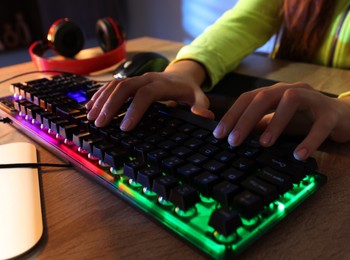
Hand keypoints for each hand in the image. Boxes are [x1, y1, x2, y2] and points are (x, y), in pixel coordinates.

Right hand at [86, 60, 211, 129]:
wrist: (182, 75)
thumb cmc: (189, 91)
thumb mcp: (200, 98)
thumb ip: (201, 107)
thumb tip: (203, 116)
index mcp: (163, 84)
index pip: (146, 94)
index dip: (135, 110)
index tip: (125, 128)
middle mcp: (147, 78)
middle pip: (125, 87)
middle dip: (111, 105)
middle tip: (100, 124)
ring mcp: (137, 77)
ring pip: (115, 85)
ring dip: (102, 100)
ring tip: (91, 118)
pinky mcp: (131, 80)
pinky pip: (112, 85)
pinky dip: (100, 95)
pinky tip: (91, 106)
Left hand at [213, 82, 349, 159]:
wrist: (343, 117)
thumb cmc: (305, 119)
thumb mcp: (278, 122)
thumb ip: (259, 126)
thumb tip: (234, 138)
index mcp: (276, 92)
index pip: (248, 98)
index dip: (232, 115)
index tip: (218, 134)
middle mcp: (292, 90)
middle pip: (264, 96)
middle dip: (246, 118)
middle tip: (233, 140)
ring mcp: (312, 99)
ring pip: (291, 101)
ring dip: (275, 122)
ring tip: (263, 144)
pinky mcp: (331, 114)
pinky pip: (320, 125)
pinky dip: (309, 140)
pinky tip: (299, 155)